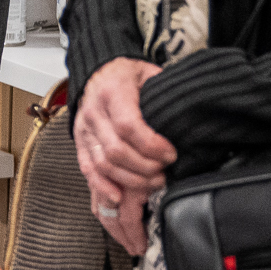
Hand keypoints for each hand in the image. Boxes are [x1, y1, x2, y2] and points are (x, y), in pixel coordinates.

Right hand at [75, 58, 176, 256]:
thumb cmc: (128, 75)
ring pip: (104, 164)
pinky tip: (119, 198)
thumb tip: (190, 115)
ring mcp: (84, 130)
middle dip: (145, 167)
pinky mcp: (80, 144)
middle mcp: (94, 112)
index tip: (171, 154)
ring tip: (153, 182)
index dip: (152, 145)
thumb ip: (166, 92)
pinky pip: (88, 169)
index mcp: (113, 92)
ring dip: (131, 180)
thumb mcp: (150, 74)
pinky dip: (102, 187)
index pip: (128, 125)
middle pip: (116, 150)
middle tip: (165, 172)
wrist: (99, 72)